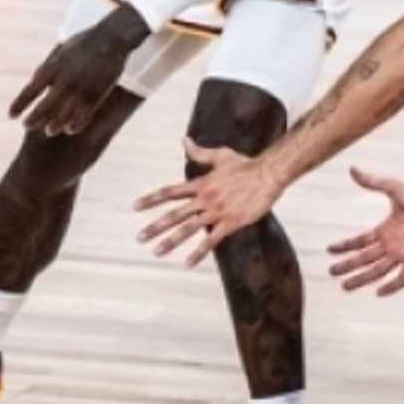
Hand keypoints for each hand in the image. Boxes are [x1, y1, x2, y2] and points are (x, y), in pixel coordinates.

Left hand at [9, 8, 146, 136]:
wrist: (111, 37)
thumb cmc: (83, 42)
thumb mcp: (60, 51)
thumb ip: (48, 66)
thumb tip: (34, 79)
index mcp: (53, 67)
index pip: (30, 90)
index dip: (19, 104)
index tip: (10, 115)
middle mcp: (64, 80)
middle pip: (44, 107)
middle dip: (33, 119)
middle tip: (26, 126)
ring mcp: (81, 89)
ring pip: (64, 115)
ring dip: (54, 125)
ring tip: (49, 131)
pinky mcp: (97, 93)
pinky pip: (84, 115)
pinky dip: (76, 124)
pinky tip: (70, 130)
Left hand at [133, 138, 283, 266]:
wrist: (268, 175)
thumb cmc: (245, 164)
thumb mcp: (220, 155)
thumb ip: (199, 152)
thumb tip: (184, 140)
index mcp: (200, 184)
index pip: (170, 192)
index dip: (151, 199)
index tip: (135, 207)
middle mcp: (204, 199)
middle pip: (174, 214)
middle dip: (155, 226)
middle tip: (139, 237)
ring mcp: (216, 212)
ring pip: (188, 229)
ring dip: (171, 241)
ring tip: (156, 252)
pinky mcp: (230, 223)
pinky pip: (211, 241)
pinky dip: (198, 253)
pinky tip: (188, 263)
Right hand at [327, 168, 403, 295]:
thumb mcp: (394, 188)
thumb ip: (373, 182)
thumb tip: (352, 169)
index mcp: (385, 230)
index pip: (360, 242)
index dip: (345, 246)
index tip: (329, 250)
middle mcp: (391, 245)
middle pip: (365, 259)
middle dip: (348, 266)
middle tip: (332, 273)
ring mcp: (403, 254)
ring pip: (377, 270)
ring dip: (362, 279)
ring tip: (345, 287)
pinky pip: (403, 277)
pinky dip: (392, 286)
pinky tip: (379, 293)